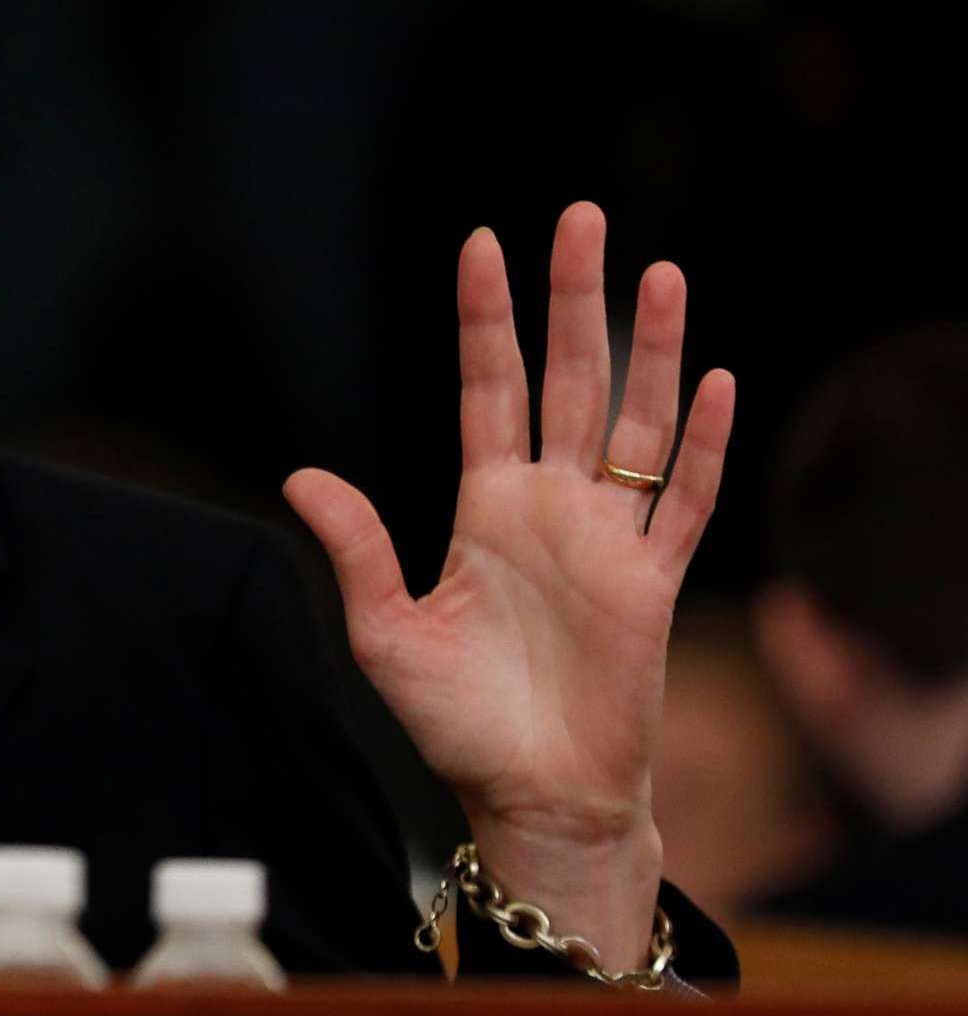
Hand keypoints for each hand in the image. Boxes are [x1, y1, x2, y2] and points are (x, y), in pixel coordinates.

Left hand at [283, 203, 734, 965]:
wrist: (530, 798)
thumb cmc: (457, 723)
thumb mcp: (384, 631)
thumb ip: (357, 549)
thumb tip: (300, 474)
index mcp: (486, 505)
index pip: (490, 386)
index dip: (487, 317)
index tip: (484, 240)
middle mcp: (552, 506)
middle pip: (572, 379)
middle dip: (575, 300)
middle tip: (582, 217)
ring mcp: (609, 540)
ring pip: (640, 424)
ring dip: (653, 350)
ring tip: (660, 274)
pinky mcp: (655, 586)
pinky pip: (688, 505)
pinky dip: (704, 447)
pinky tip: (715, 383)